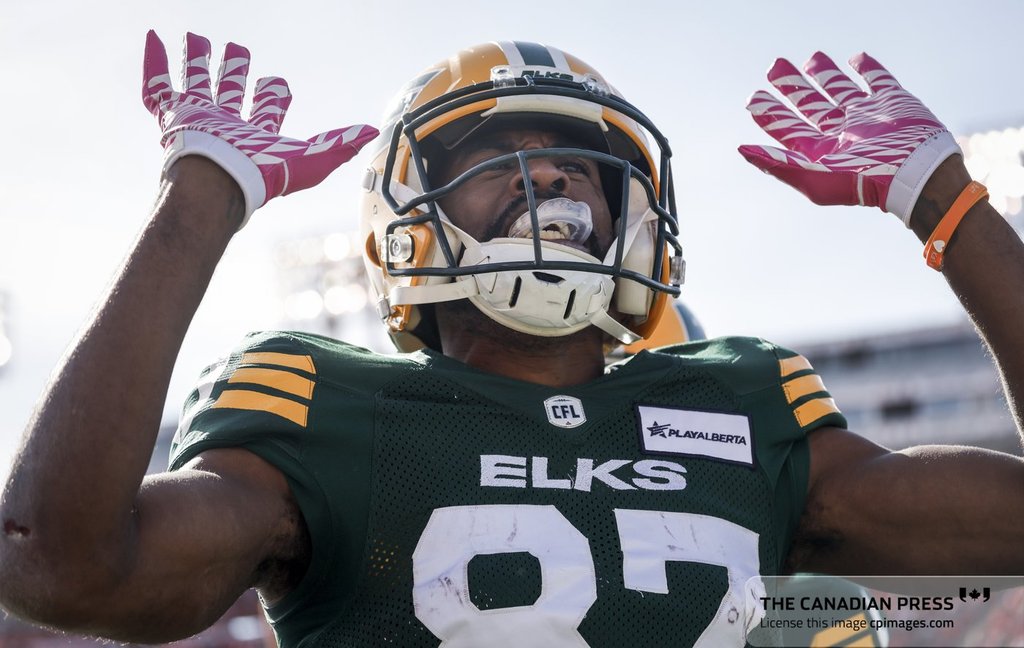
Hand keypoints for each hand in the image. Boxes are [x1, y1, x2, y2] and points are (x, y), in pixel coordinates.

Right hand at [142, 31, 377, 226]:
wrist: (219, 182)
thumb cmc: (263, 177)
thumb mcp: (310, 161)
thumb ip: (338, 144)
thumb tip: (371, 131)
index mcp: (256, 132)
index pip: (267, 107)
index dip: (274, 93)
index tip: (276, 82)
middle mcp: (227, 123)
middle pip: (230, 90)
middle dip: (233, 70)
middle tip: (237, 50)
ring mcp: (198, 117)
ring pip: (195, 82)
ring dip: (196, 60)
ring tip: (196, 38)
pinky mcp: (173, 115)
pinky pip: (158, 85)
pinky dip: (154, 62)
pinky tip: (154, 39)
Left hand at [738, 52, 959, 225]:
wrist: (914, 171)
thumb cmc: (861, 181)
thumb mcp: (811, 176)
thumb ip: (777, 163)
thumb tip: (741, 150)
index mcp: (820, 150)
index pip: (788, 128)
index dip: (770, 113)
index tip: (753, 97)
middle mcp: (841, 132)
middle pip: (810, 105)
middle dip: (792, 87)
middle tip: (775, 67)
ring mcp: (866, 115)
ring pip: (839, 90)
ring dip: (824, 74)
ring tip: (810, 59)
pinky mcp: (892, 101)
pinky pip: (877, 80)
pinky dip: (866, 68)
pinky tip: (855, 59)